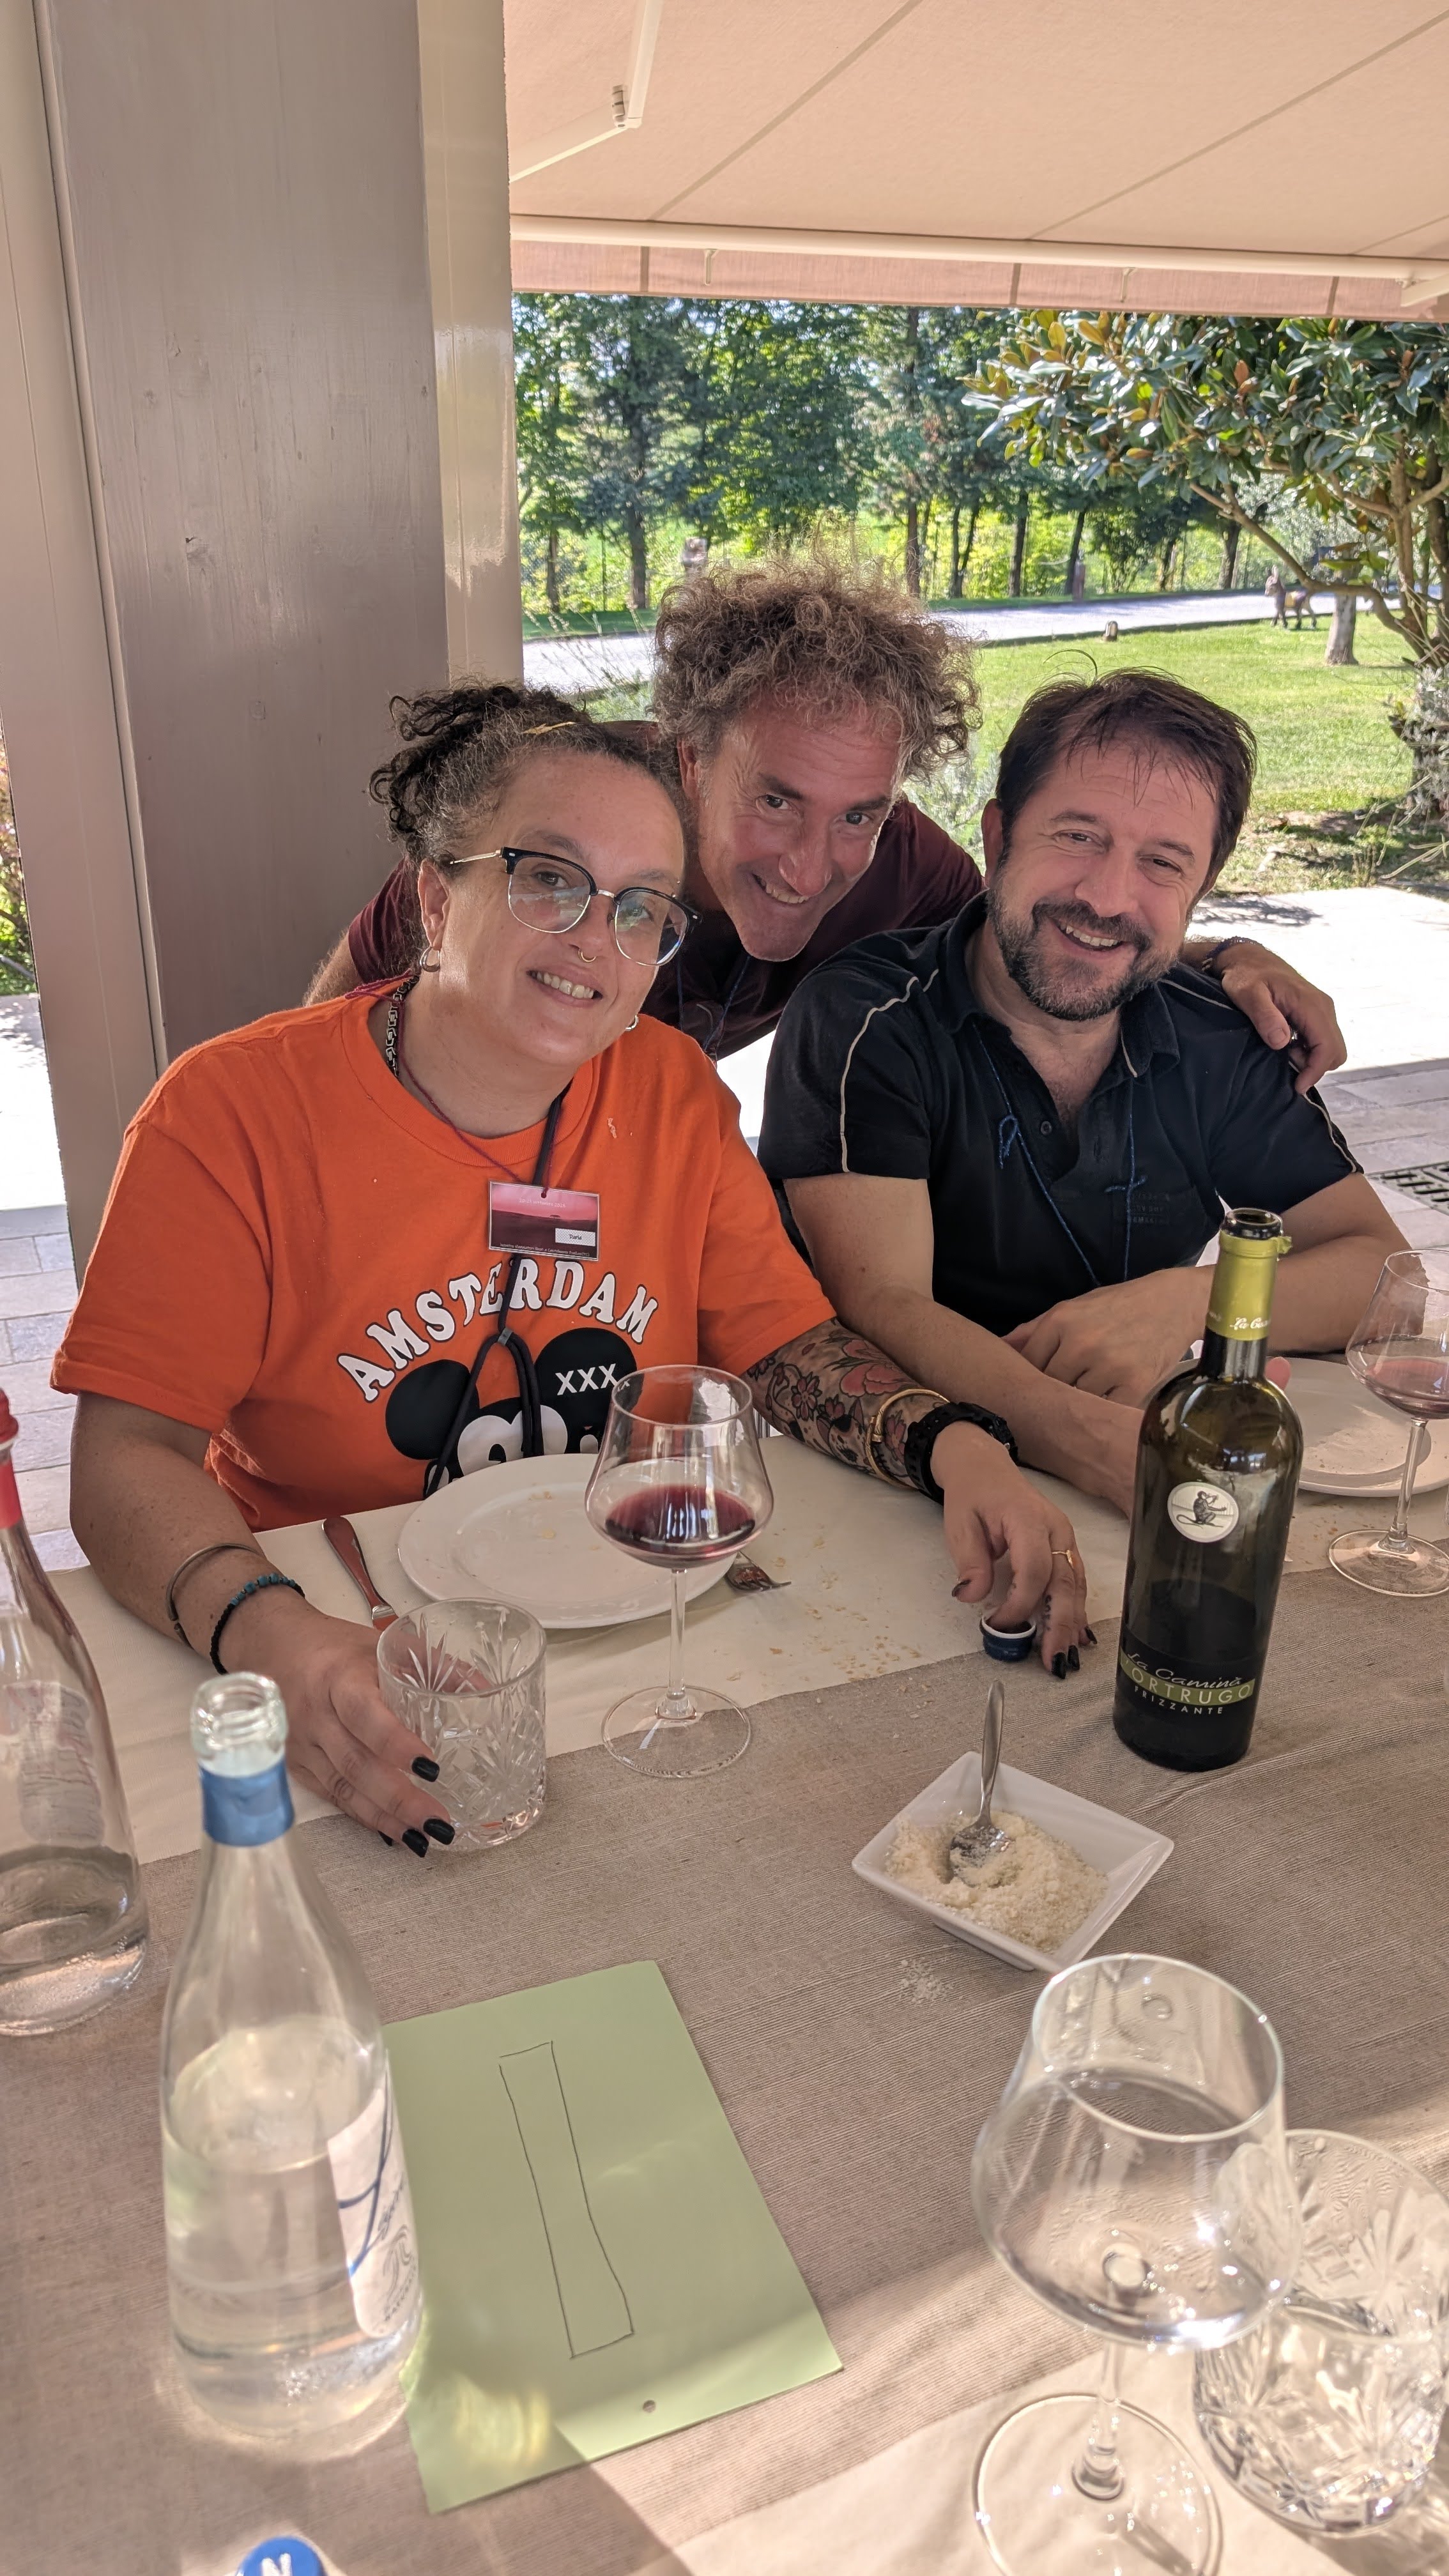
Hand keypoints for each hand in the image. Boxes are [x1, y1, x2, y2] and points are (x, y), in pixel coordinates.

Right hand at [224, 1591, 452, 1848]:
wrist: (268, 1647)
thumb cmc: (332, 1647)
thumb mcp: (380, 1643)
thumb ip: (431, 1664)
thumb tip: (484, 1687)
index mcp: (339, 1677)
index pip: (364, 1714)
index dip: (395, 1742)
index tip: (431, 1766)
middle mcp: (316, 1714)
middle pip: (356, 1762)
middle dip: (399, 1797)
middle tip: (438, 1820)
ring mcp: (302, 1744)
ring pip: (343, 1787)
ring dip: (384, 1817)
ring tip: (423, 1838)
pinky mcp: (296, 1765)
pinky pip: (332, 1796)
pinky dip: (363, 1817)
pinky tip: (393, 1834)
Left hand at [931, 1423, 1091, 1675]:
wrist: (985, 1468)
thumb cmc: (972, 1495)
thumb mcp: (959, 1524)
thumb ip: (969, 1561)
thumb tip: (972, 1597)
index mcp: (1028, 1518)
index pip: (1034, 1569)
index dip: (1020, 1603)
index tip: (999, 1626)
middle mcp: (1055, 1528)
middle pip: (1064, 1581)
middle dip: (1060, 1623)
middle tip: (1053, 1660)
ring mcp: (1065, 1538)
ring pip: (1076, 1584)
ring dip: (1072, 1622)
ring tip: (1066, 1657)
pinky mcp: (1066, 1547)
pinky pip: (1076, 1580)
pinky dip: (1076, 1609)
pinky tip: (1077, 1635)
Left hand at [1006, 1270, 1206, 1404]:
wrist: (1174, 1302)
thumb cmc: (1119, 1305)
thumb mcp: (1073, 1308)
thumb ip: (1032, 1330)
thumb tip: (997, 1349)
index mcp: (1061, 1321)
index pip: (1028, 1365)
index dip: (1029, 1379)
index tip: (1034, 1387)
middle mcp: (1082, 1343)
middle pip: (1049, 1386)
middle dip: (1052, 1393)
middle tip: (1058, 1399)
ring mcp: (1109, 1365)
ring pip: (1075, 1402)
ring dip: (1079, 1403)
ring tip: (1086, 1397)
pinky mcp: (1135, 1384)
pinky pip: (1105, 1410)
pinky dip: (1104, 1410)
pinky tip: (1107, 1401)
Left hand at [1214, 941, 1344, 1093]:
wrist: (1247, 958)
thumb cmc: (1245, 975)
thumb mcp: (1247, 995)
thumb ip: (1265, 1017)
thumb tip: (1281, 1042)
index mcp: (1311, 1005)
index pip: (1327, 1047)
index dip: (1315, 1071)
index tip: (1297, 1086)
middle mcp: (1323, 1007)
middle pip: (1336, 1051)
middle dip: (1316, 1066)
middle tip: (1287, 1065)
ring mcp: (1321, 1009)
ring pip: (1331, 1046)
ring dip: (1312, 1059)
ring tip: (1285, 1054)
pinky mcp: (1315, 1012)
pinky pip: (1323, 1038)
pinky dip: (1310, 1050)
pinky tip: (1288, 1046)